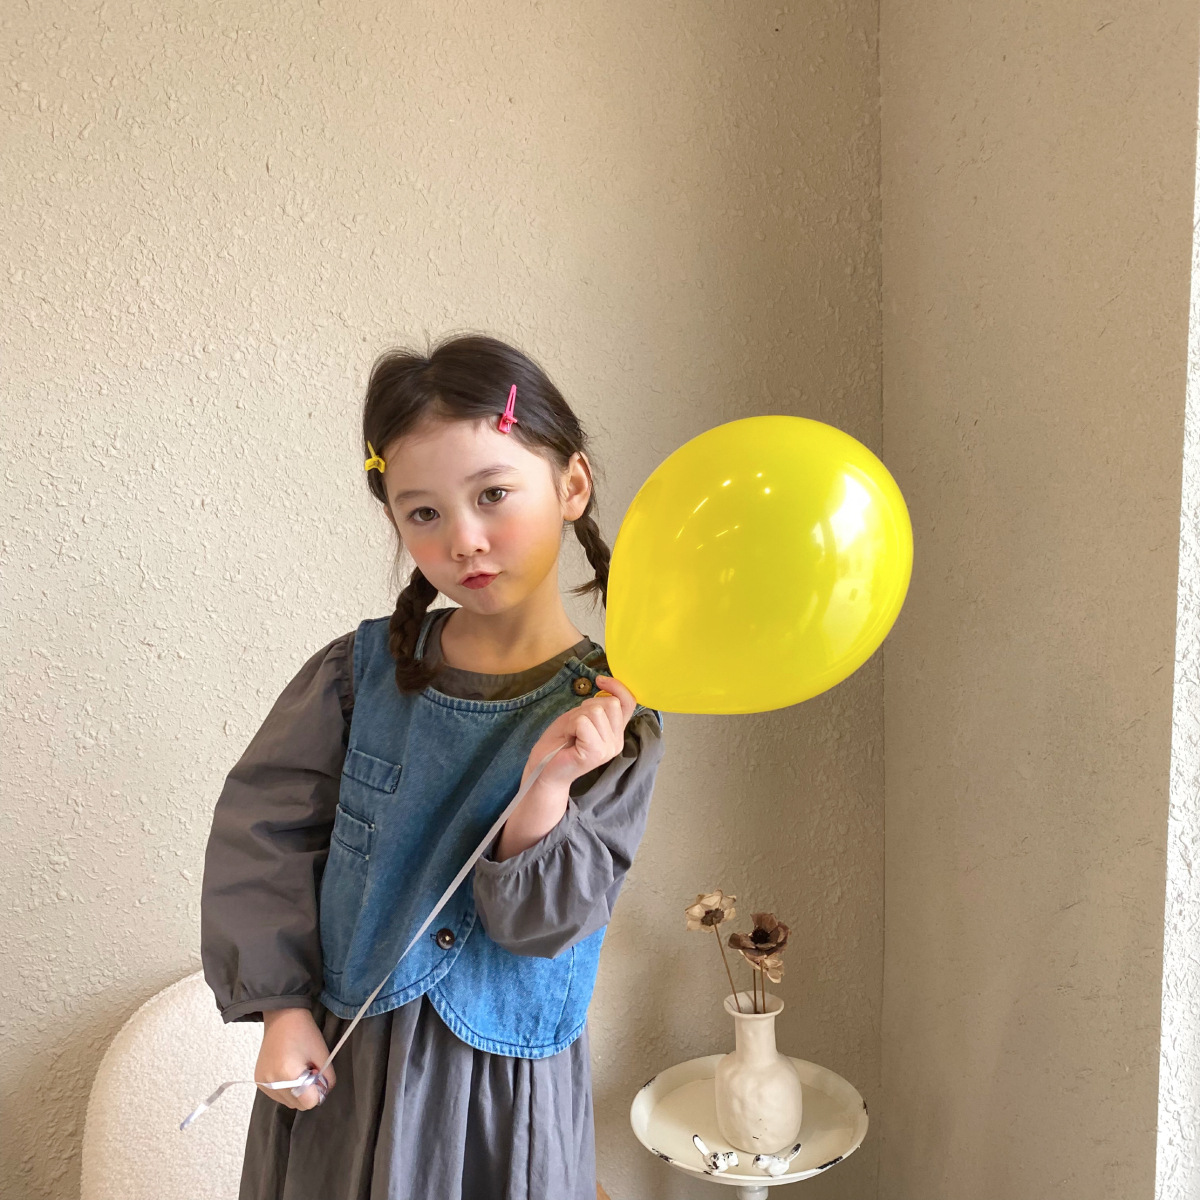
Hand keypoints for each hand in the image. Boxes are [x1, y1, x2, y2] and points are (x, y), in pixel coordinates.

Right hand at [255, 1007, 335, 1109]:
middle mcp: (272, 1083)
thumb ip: (327, 1078)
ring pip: (288, 1102)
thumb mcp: (322, 1054)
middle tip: (308, 1069)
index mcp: (288, 1075)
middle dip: (307, 1091)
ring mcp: (263, 1083)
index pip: (309, 1103)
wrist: (282, 1017)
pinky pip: (277, 1096)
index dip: (318, 1090)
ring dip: (296, 1091)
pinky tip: (287, 1070)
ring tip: (297, 1067)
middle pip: (298, 1105)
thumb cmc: (304, 1032)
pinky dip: (286, 1088)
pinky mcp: (258, 1081)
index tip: (316, 1073)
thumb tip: (324, 1093)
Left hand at [521, 674, 637, 791]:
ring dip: (576, 717)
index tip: (599, 680)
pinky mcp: (596, 752)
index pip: (628, 702)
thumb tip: (605, 687)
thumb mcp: (579, 718)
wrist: (542, 771)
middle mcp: (617, 742)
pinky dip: (570, 725)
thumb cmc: (559, 743)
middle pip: (610, 703)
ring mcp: (608, 748)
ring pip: (595, 711)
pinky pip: (583, 722)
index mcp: (616, 733)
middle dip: (586, 707)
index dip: (617, 686)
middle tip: (574, 726)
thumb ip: (597, 707)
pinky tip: (568, 738)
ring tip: (570, 733)